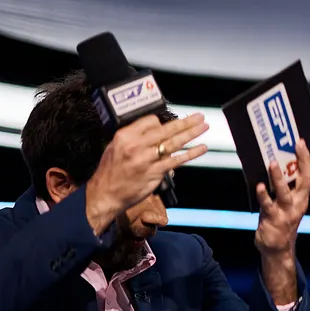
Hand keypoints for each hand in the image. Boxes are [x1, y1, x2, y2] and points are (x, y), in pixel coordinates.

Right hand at [85, 113, 208, 233]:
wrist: (105, 194)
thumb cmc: (111, 172)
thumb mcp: (115, 147)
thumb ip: (135, 138)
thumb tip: (155, 132)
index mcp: (125, 135)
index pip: (151, 121)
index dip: (163, 122)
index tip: (171, 124)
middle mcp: (136, 145)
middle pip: (166, 129)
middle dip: (185, 122)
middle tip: (199, 116)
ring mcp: (147, 159)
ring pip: (174, 143)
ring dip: (191, 134)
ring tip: (204, 127)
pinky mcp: (155, 172)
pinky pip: (176, 160)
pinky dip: (191, 154)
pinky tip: (201, 148)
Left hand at [253, 138, 309, 256]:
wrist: (277, 249)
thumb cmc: (279, 220)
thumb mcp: (286, 203)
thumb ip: (283, 187)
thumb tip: (273, 162)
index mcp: (302, 197)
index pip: (307, 175)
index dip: (305, 158)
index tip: (301, 142)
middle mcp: (297, 203)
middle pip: (302, 180)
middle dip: (300, 161)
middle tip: (294, 145)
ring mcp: (286, 212)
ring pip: (283, 192)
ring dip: (278, 177)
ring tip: (272, 163)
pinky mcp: (273, 219)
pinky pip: (268, 205)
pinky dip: (263, 195)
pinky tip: (259, 186)